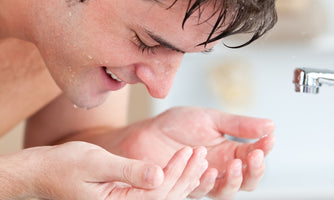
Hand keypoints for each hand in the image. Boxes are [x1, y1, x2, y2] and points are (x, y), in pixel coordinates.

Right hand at [0, 141, 207, 199]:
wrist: (45, 171)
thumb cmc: (65, 165)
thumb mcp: (96, 163)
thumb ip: (128, 171)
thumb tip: (159, 176)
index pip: (159, 191)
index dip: (178, 171)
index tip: (191, 151)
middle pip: (166, 196)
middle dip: (187, 174)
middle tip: (202, 153)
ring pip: (162, 196)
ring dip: (182, 178)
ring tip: (199, 161)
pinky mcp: (125, 198)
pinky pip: (153, 194)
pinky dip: (170, 182)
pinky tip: (182, 173)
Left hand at [111, 106, 274, 198]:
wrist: (148, 132)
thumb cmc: (177, 124)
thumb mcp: (211, 119)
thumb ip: (238, 125)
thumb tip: (270, 125)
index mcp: (229, 150)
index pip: (254, 155)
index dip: (265, 148)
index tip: (270, 138)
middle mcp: (220, 167)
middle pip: (247, 180)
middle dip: (255, 170)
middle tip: (255, 155)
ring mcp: (204, 179)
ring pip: (228, 191)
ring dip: (234, 180)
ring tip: (234, 164)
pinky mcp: (187, 185)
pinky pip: (201, 190)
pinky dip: (207, 182)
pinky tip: (208, 170)